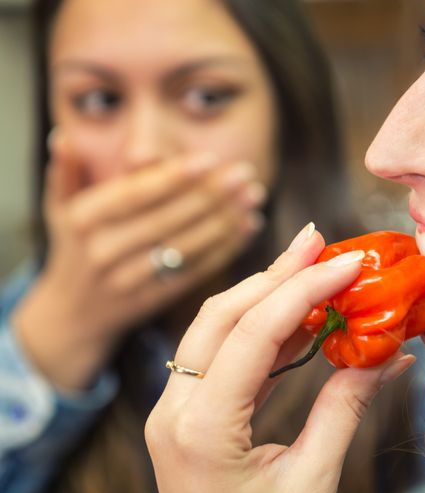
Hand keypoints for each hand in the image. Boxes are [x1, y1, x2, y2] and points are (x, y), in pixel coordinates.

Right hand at [12, 133, 264, 390]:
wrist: (73, 313)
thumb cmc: (74, 247)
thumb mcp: (59, 208)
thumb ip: (66, 172)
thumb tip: (62, 137)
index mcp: (83, 220)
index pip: (135, 194)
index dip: (173, 177)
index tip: (209, 159)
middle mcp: (103, 251)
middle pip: (167, 219)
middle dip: (211, 195)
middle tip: (245, 174)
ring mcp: (130, 279)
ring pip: (185, 246)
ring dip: (225, 220)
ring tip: (253, 197)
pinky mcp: (154, 300)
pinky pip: (195, 271)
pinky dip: (225, 249)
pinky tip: (248, 227)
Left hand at [145, 226, 415, 492]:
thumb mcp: (313, 480)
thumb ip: (346, 408)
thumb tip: (389, 355)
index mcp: (202, 430)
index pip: (254, 333)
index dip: (304, 288)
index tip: (348, 262)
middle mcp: (173, 412)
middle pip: (222, 315)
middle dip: (275, 273)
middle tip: (322, 241)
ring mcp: (172, 412)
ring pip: (215, 329)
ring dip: (266, 294)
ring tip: (315, 267)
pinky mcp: (184, 417)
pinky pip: (220, 356)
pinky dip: (260, 330)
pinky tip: (299, 316)